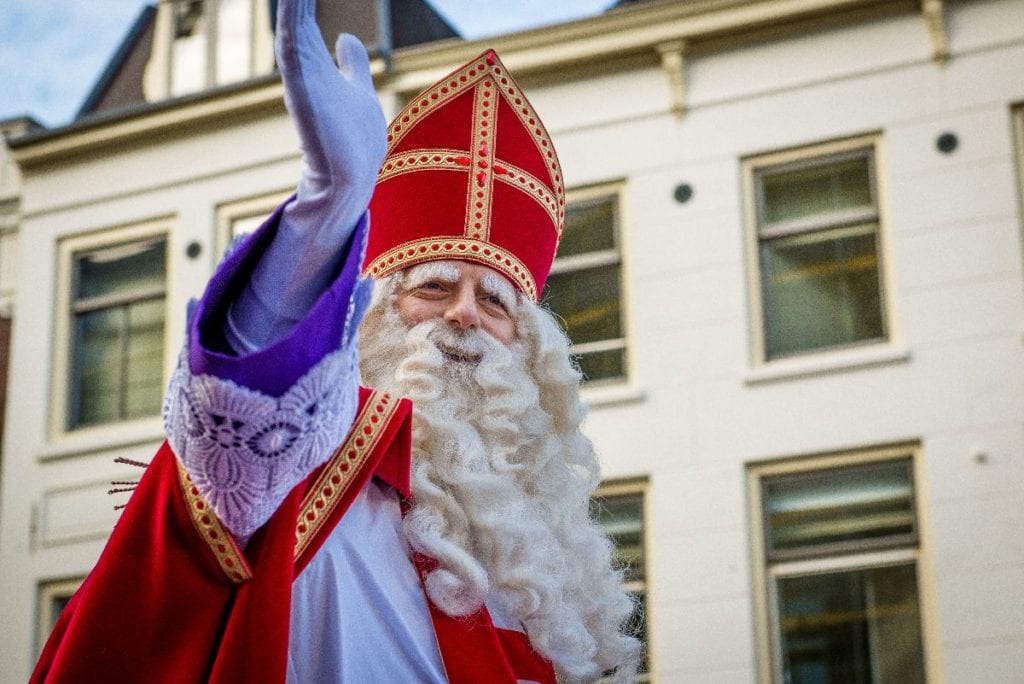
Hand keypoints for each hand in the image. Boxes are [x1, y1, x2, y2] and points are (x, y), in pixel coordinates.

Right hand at [275, 0, 386, 230]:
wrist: (350, 179)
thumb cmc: (354, 141)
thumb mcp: (358, 90)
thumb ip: (350, 64)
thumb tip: (349, 39)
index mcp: (315, 56)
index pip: (303, 7)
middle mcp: (302, 58)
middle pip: (294, 6)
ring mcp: (300, 69)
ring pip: (290, 12)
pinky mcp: (300, 80)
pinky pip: (291, 31)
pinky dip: (291, 8)